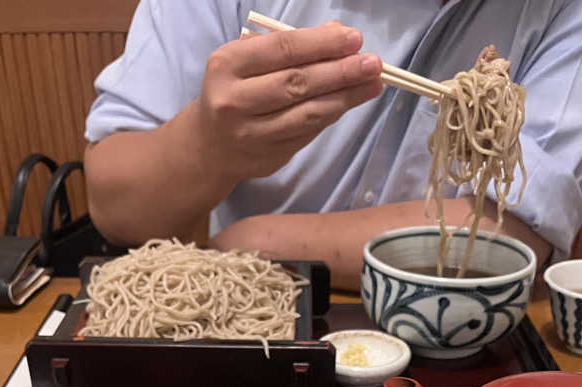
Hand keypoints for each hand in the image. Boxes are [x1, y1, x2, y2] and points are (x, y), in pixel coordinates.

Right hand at [193, 22, 382, 182]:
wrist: (209, 145)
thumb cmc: (233, 90)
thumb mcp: (246, 59)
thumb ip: (287, 47)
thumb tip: (336, 33)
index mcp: (227, 66)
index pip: (282, 50)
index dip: (322, 44)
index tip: (353, 39)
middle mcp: (236, 102)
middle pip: (298, 83)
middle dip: (341, 72)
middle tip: (372, 63)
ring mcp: (252, 135)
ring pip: (307, 113)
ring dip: (345, 98)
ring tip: (372, 84)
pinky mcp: (269, 157)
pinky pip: (308, 133)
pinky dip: (331, 115)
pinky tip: (348, 102)